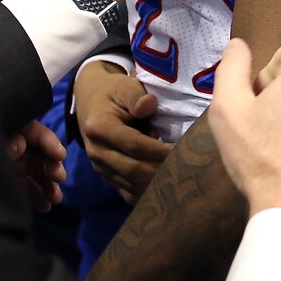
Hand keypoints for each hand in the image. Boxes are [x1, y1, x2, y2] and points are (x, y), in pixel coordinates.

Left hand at [8, 121, 67, 212]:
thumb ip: (6, 143)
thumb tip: (18, 147)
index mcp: (13, 130)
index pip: (37, 133)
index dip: (49, 143)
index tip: (60, 155)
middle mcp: (15, 146)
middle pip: (40, 155)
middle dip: (52, 167)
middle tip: (58, 178)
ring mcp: (11, 164)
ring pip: (35, 174)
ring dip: (47, 186)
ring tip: (55, 199)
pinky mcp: (7, 181)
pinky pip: (24, 187)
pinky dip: (35, 197)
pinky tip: (44, 206)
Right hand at [74, 61, 171, 200]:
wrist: (92, 103)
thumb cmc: (114, 93)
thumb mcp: (124, 86)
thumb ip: (136, 95)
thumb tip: (149, 104)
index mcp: (99, 128)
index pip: (133, 145)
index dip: (159, 150)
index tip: (183, 150)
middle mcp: (96, 152)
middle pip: (133, 170)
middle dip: (162, 170)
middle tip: (188, 168)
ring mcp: (101, 169)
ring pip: (132, 186)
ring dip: (158, 184)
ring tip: (182, 178)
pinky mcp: (108, 178)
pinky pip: (129, 194)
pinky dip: (149, 194)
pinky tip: (169, 188)